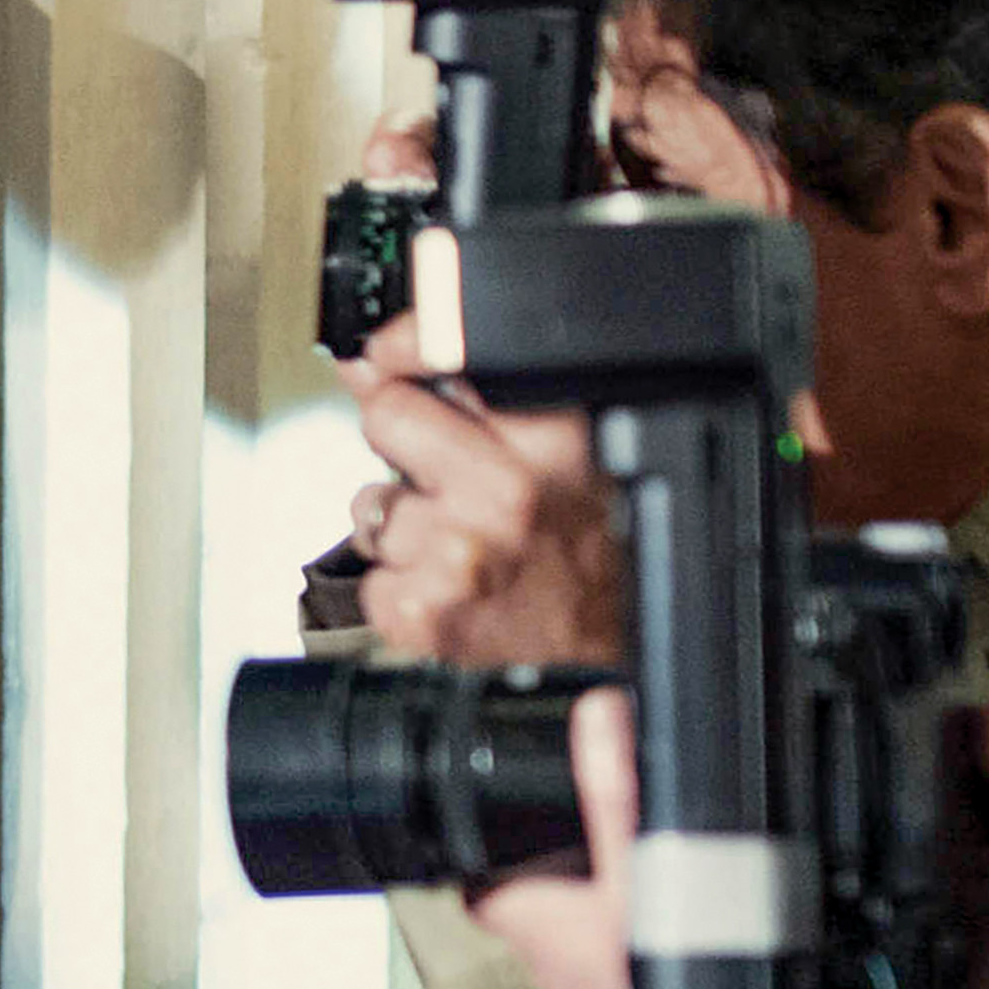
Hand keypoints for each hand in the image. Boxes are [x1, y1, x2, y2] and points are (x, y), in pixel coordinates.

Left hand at [348, 307, 629, 669]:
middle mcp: (508, 494)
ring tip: (460, 543)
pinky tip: (448, 589)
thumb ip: (476, 392)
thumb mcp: (561, 444)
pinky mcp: (426, 613)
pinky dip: (399, 588)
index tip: (390, 358)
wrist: (618, 635)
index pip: (439, 353)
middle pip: (386, 417)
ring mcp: (462, 555)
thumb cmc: (591, 537)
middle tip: (443, 474)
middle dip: (401, 440)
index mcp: (552, 438)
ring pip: (370, 507)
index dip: (405, 354)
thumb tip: (376, 356)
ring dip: (400, 527)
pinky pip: (370, 580)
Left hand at [462, 688, 796, 988]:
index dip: (474, 835)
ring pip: (580, 921)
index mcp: (528, 919)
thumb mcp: (645, 876)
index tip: (492, 797)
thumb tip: (596, 720)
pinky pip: (629, 951)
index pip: (471, 872)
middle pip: (528, 890)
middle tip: (583, 809)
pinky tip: (691, 907)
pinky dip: (647, 925)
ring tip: (642, 847)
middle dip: (551, 851)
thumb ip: (618, 798)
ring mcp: (593, 985)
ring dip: (603, 887)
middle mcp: (548, 956)